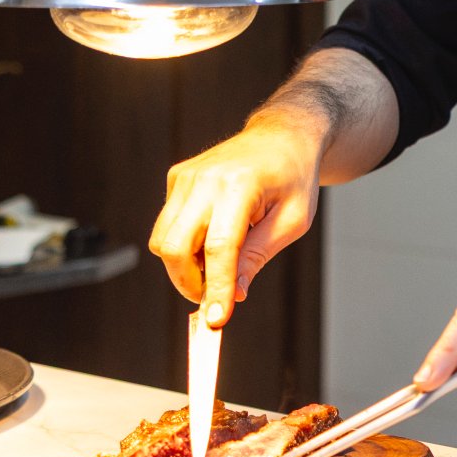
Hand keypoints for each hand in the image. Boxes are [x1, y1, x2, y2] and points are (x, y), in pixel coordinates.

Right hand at [150, 122, 323, 328]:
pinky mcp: (176, 178)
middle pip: (174, 247)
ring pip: (163, 239)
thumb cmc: (293, 178)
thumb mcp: (292, 221)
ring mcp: (185, 176)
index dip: (215, 288)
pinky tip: (213, 236)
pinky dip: (184, 244)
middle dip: (188, 283)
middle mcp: (204, 178)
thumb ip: (257, 256)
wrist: (282, 136)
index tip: (216, 320)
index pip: (218, 247)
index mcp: (240, 186)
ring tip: (219, 264)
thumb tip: (232, 294)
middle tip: (213, 297)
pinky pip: (167, 225)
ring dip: (184, 266)